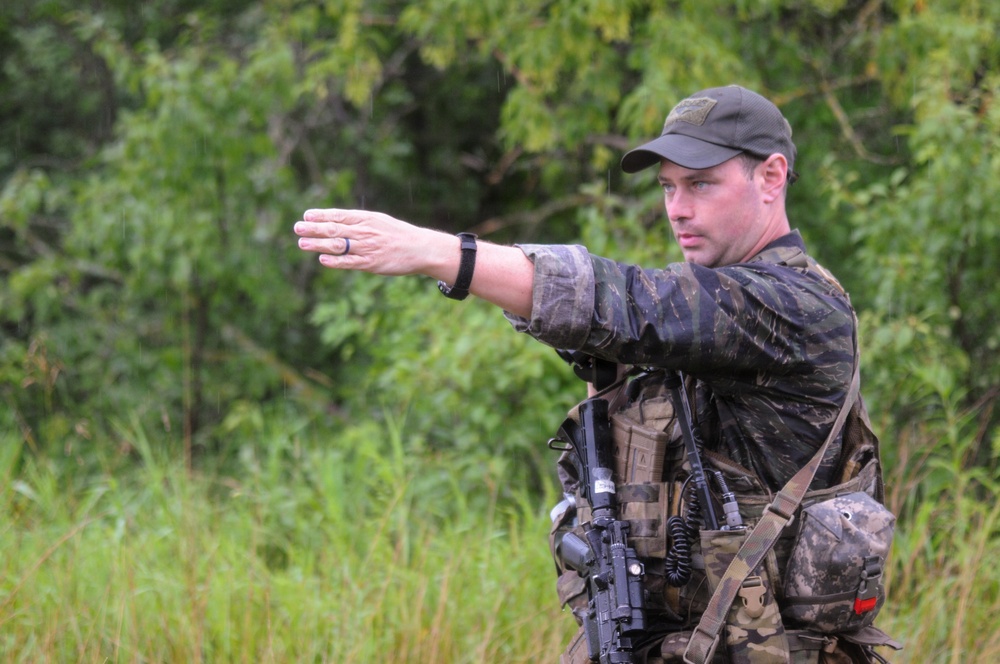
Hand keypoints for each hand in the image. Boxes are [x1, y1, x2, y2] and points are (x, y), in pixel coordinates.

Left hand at [294, 207, 535, 317]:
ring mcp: (368, 248)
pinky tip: (322, 260)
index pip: (340, 215)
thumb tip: (339, 223)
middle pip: (335, 229)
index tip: (306, 215)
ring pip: (339, 245)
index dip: (322, 215)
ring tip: (302, 243)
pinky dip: (335, 261)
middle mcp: (366, 231)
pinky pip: (350, 262)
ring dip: (318, 244)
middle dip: (314, 228)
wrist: (423, 249)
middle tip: (296, 227)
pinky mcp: (372, 264)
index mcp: (368, 219)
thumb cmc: (401, 235)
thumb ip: (361, 223)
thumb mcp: (381, 222)